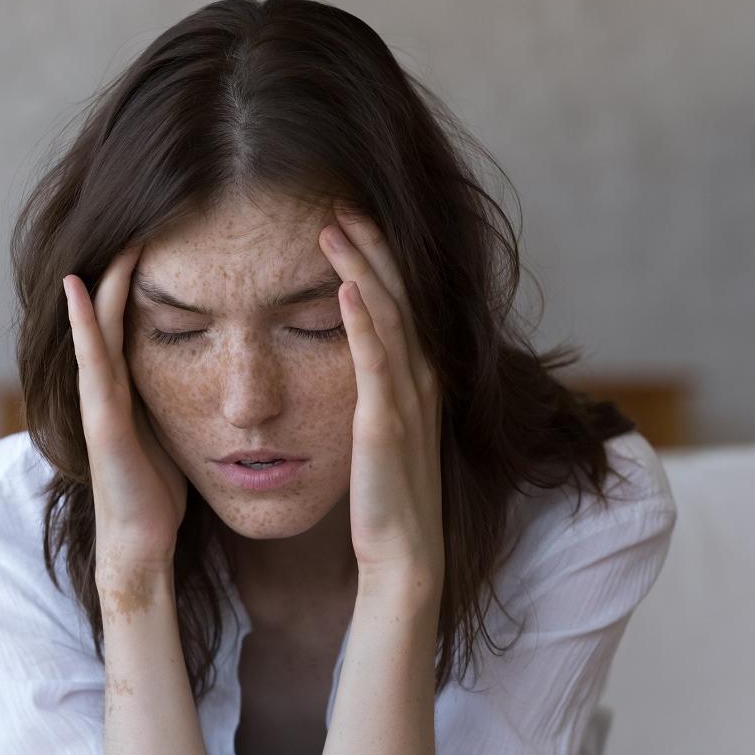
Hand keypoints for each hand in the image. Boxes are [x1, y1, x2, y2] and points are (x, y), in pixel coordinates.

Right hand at [62, 247, 187, 577]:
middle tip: (143, 220)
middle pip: (111, 313)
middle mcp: (108, 386)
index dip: (142, 278)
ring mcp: (99, 401)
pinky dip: (83, 323)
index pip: (132, 318)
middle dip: (123, 268)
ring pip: (97, 328)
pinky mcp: (102, 421)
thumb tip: (210, 371)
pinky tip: (78, 286)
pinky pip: (93, 362)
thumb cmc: (157, 492)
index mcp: (129, 386)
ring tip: (116, 237)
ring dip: (103, 281)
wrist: (139, 543)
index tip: (166, 237)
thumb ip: (177, 398)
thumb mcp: (173, 430)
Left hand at [318, 203, 444, 586]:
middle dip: (371, 245)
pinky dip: (362, 321)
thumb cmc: (388, 495)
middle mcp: (420, 378)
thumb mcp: (386, 430)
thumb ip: (378, 390)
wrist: (404, 553)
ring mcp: (407, 399)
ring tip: (334, 227)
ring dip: (362, 267)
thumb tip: (357, 358)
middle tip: (340, 202)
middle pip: (398, 295)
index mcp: (417, 377)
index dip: (380, 257)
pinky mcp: (385, 423)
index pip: (401, 301)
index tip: (349, 221)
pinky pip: (375, 361)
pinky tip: (345, 287)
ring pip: (388, 316)